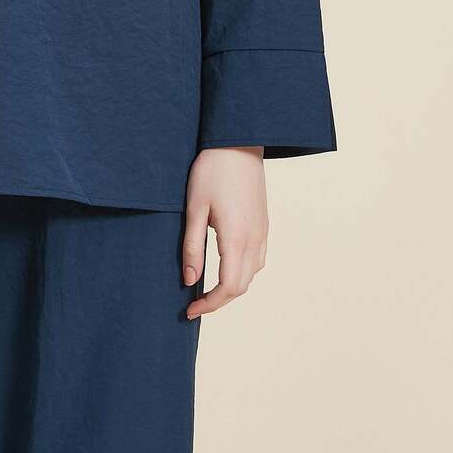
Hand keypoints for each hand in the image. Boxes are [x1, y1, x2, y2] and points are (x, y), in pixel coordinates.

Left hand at [181, 146, 267, 318]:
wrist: (238, 142)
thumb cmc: (211, 171)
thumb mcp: (194, 209)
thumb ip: (191, 247)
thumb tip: (189, 281)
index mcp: (236, 238)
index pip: (228, 287)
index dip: (210, 305)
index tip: (189, 310)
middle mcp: (254, 239)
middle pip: (242, 286)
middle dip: (219, 300)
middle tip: (194, 304)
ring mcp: (262, 231)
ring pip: (252, 274)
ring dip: (232, 287)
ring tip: (207, 288)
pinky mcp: (263, 223)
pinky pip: (258, 259)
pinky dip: (243, 271)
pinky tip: (226, 266)